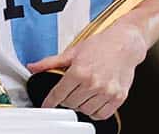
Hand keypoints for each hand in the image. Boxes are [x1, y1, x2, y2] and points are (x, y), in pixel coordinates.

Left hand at [26, 22, 147, 119]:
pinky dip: (95, 112)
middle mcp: (93, 83)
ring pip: (85, 111)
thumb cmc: (101, 45)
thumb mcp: (73, 51)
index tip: (47, 105)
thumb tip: (33, 67)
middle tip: (70, 91)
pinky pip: (102, 115)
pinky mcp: (118, 97)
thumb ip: (51, 62)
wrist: (125, 43)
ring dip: (80, 106)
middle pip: (70, 104)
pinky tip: (93, 101)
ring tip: (82, 94)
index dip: (50, 101)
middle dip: (66, 100)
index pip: (58, 94)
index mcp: (79, 71)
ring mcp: (107, 92)